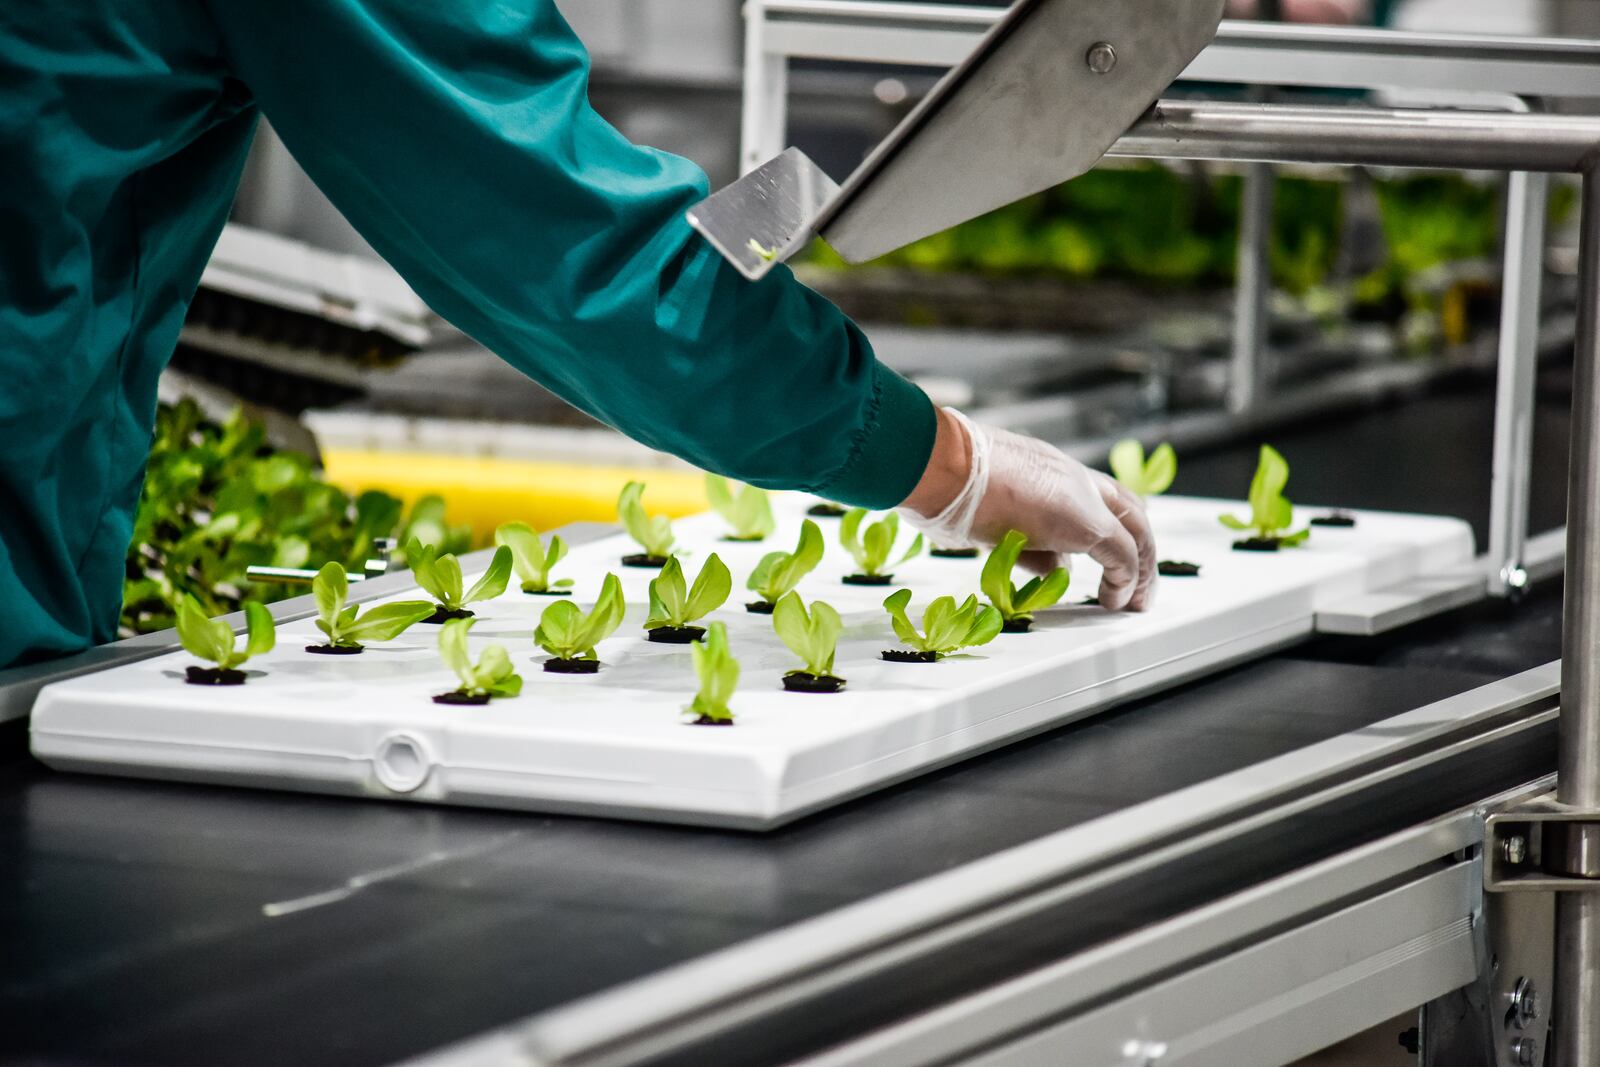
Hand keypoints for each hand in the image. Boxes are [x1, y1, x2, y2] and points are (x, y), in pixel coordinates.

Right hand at [900, 408, 1156, 610]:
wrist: (946, 464)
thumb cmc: (945, 485)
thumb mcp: (988, 516)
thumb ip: (1019, 539)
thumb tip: (1045, 565)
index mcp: (1047, 469)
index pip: (1093, 493)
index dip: (1108, 522)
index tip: (1104, 553)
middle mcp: (1072, 478)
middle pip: (1128, 509)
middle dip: (1138, 545)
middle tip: (1136, 578)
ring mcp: (1083, 498)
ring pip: (1136, 531)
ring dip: (1140, 570)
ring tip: (1134, 600)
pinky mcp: (1088, 523)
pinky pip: (1125, 556)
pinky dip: (1128, 582)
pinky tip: (1117, 601)